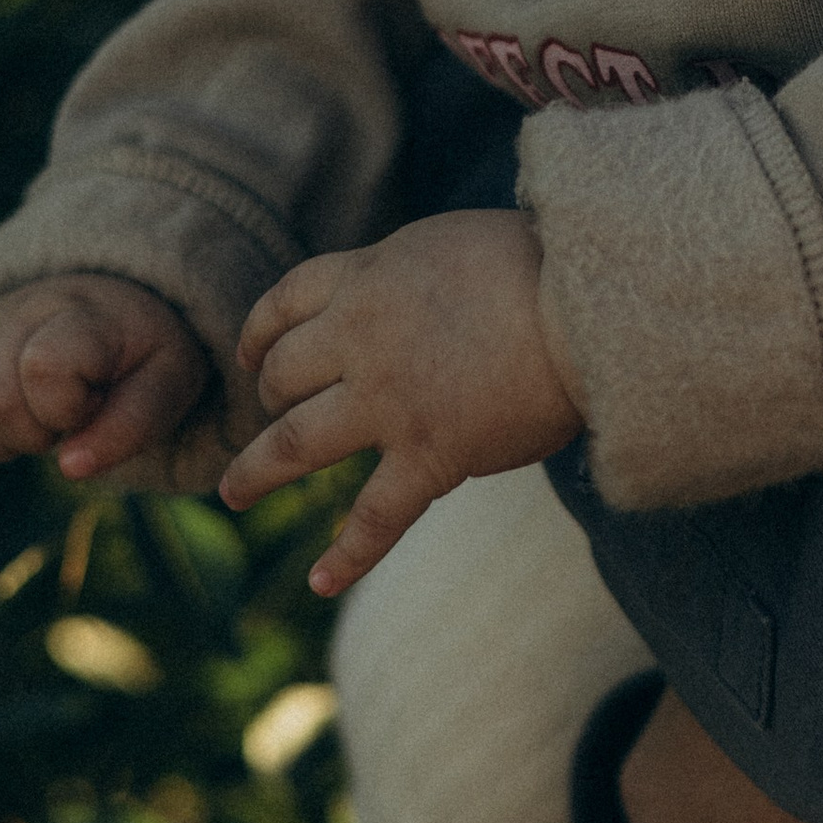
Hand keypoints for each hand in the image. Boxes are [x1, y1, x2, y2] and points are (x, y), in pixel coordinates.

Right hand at [0, 273, 210, 482]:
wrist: (115, 313)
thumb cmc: (143, 356)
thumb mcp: (167, 385)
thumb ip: (131, 425)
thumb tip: (70, 467)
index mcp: (80, 312)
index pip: (42, 367)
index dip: (68, 408)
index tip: (97, 400)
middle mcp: (19, 310)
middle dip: (37, 432)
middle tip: (73, 414)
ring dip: (4, 440)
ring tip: (44, 420)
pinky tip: (16, 427)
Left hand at [221, 209, 581, 593]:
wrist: (588, 304)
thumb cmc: (543, 262)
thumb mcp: (450, 242)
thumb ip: (412, 276)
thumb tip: (410, 298)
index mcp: (369, 277)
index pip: (286, 303)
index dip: (261, 331)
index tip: (253, 353)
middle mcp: (362, 338)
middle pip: (283, 372)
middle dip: (268, 396)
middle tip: (270, 414)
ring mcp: (390, 401)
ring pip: (295, 443)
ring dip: (256, 470)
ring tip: (233, 493)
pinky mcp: (430, 456)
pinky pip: (375, 518)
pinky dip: (346, 555)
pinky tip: (319, 581)